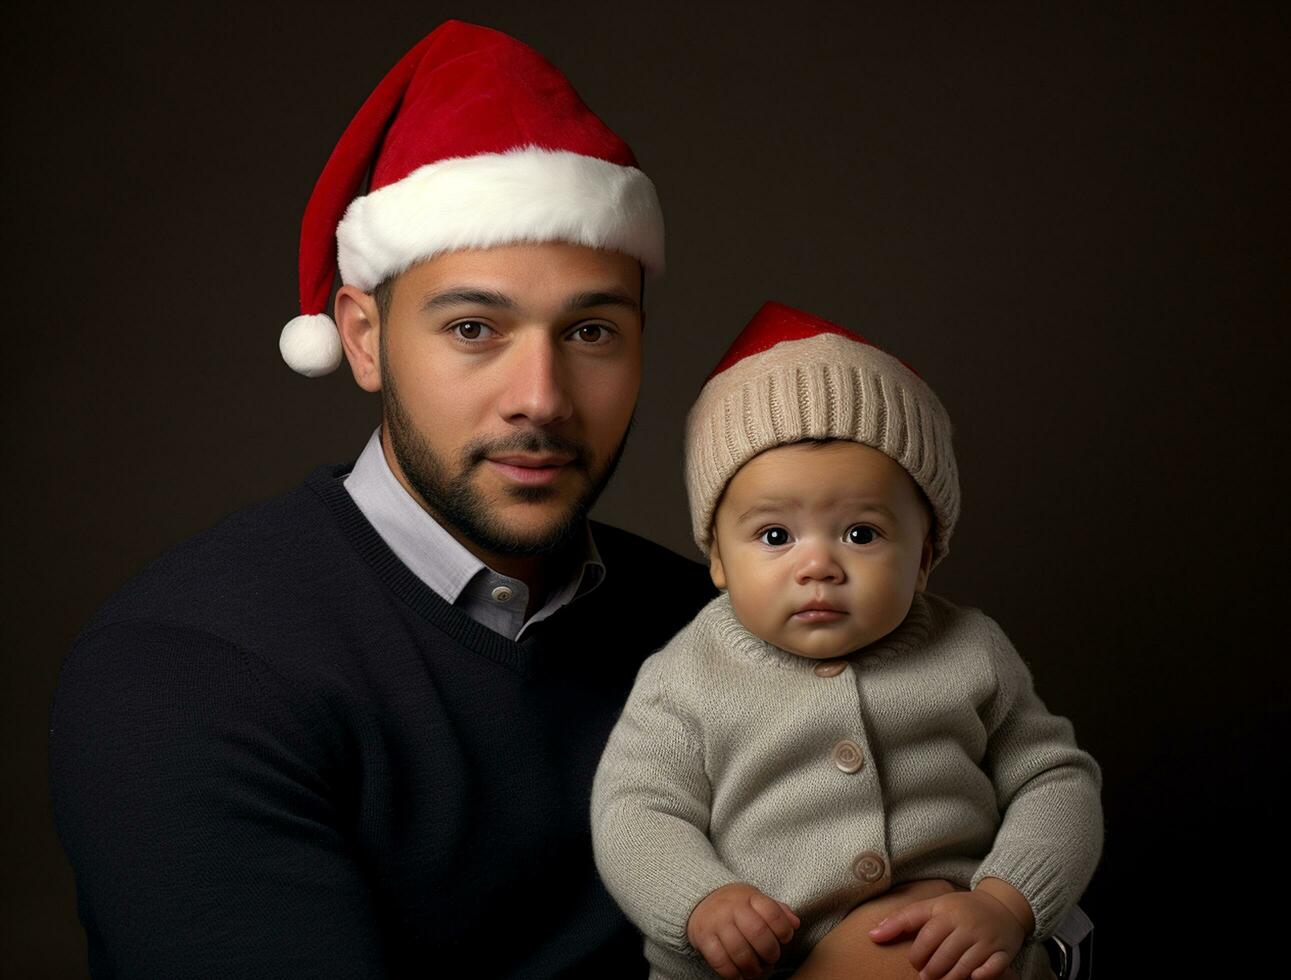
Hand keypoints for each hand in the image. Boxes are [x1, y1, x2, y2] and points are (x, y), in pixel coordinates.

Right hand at [686, 882, 801, 978]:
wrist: (700, 901)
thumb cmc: (736, 905)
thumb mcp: (757, 900)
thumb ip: (778, 911)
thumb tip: (795, 924)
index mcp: (749, 897)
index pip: (772, 912)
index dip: (784, 929)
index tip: (785, 938)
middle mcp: (732, 908)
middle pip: (758, 933)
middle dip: (770, 952)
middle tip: (771, 958)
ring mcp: (716, 923)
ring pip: (739, 951)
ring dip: (753, 968)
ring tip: (757, 971)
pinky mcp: (703, 938)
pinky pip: (720, 962)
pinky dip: (733, 974)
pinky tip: (740, 975)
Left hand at [866, 880, 1029, 979]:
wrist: (1002, 905)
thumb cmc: (959, 909)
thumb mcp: (932, 906)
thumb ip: (902, 919)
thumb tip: (872, 935)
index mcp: (946, 911)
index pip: (925, 939)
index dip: (916, 956)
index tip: (915, 962)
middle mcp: (966, 924)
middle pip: (943, 957)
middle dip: (931, 972)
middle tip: (926, 976)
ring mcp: (986, 938)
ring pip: (963, 967)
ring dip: (950, 978)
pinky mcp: (1003, 951)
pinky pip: (990, 970)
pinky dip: (980, 976)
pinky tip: (972, 976)